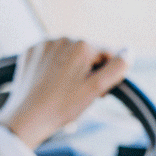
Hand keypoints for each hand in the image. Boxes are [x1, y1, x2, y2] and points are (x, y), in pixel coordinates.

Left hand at [0, 38, 129, 149]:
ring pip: (68, 54)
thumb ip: (116, 68)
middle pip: (87, 53)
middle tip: (78, 94)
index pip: (107, 55)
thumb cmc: (62, 106)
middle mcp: (63, 38)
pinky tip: (48, 83)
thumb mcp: (96, 89)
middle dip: (87, 70)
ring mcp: (44, 44)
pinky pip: (50, 55)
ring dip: (70, 68)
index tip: (95, 92)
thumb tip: (129, 51)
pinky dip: (53, 67)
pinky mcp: (30, 51)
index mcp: (82, 45)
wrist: (26, 118)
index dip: (105, 75)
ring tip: (62, 90)